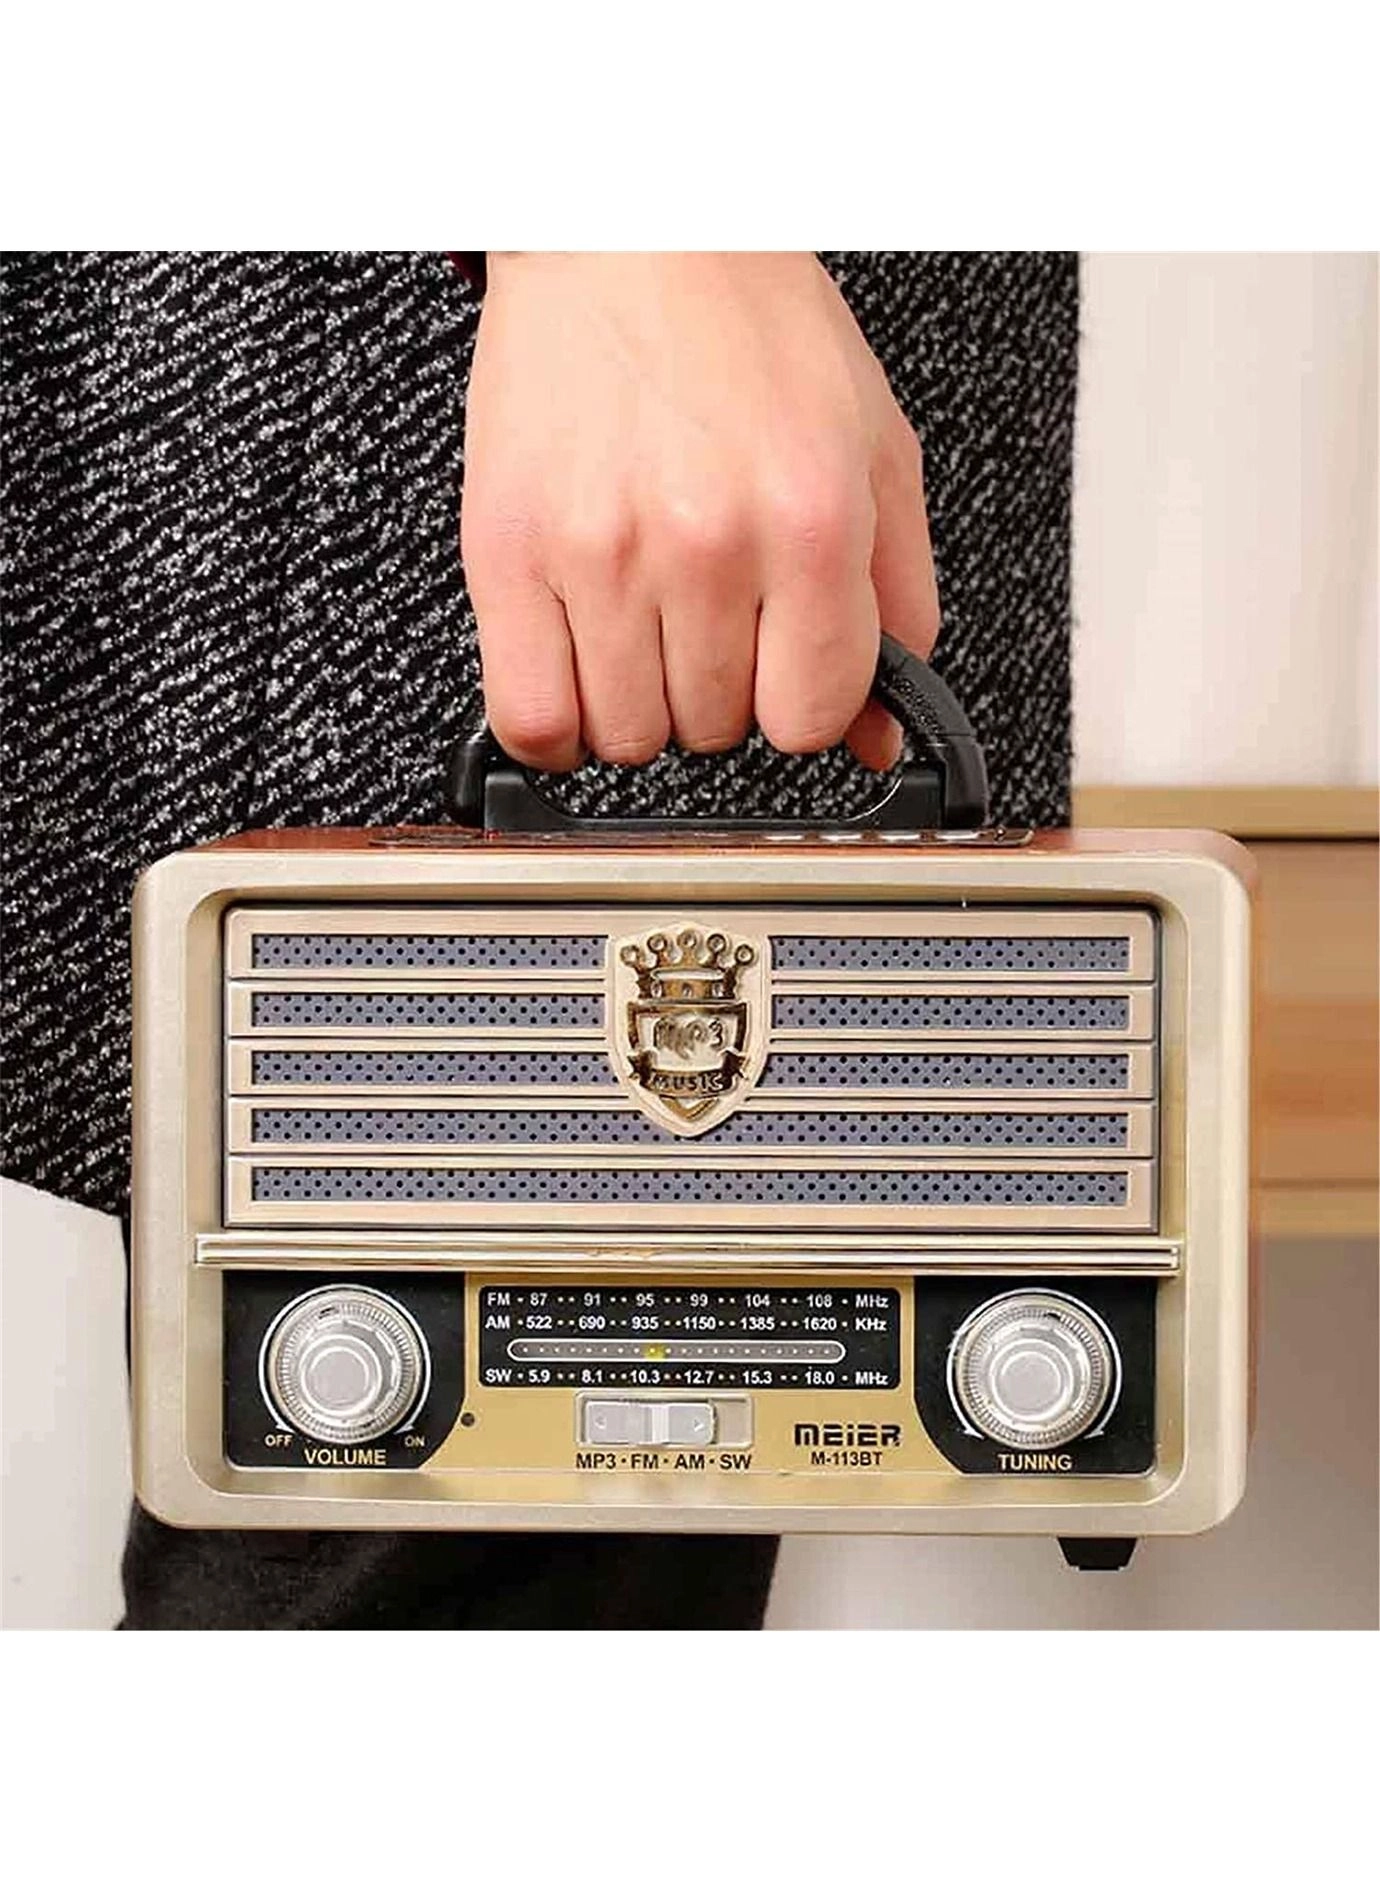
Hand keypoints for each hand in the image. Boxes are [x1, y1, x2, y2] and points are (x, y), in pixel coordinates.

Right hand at [460, 252, 939, 772]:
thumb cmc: (750, 327)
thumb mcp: (874, 448)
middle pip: (717, 730)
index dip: (798, 703)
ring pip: (628, 737)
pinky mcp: (508, 552)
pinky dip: (556, 730)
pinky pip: (533, 718)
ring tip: (641, 627)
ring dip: (639, 705)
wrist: (630, 231)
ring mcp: (601, 553)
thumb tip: (878, 736)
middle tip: (705, 616)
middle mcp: (707, 540)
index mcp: (810, 518)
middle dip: (719, 691)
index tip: (779, 669)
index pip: (811, 717)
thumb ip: (896, 601)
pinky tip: (577, 679)